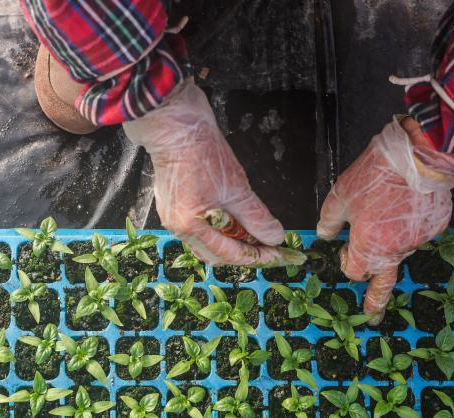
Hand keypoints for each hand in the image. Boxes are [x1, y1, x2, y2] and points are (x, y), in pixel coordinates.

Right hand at [123, 82, 296, 266]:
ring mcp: (172, 216)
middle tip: (271, 247)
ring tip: (255, 233)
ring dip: (232, 241)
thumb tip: (274, 237)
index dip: (258, 257)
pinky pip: (200, 228)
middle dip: (245, 252)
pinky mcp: (174, 204)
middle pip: (216, 254)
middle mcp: (177, 227)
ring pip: (207, 242)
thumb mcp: (237, 188)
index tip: (280, 254)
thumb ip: (256, 218)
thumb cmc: (201, 152)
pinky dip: (220, 229)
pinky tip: (235, 220)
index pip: (229, 254)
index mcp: (190, 227)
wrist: (175, 124)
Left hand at [317, 117, 453, 323]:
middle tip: (372, 318)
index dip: (345, 263)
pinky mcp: (436, 227)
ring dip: (391, 241)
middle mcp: (396, 250)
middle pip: (382, 281)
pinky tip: (406, 203)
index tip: (342, 253)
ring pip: (399, 249)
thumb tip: (323, 235)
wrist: (420, 155)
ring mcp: (419, 240)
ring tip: (388, 210)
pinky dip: (409, 224)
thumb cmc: (376, 175)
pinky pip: (417, 232)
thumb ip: (329, 221)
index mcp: (369, 247)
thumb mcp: (340, 196)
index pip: (354, 271)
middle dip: (376, 302)